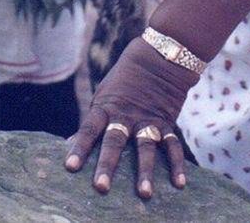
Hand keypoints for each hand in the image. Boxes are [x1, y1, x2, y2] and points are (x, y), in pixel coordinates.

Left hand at [64, 37, 197, 198]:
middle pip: (115, 141)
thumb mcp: (105, 95)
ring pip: (145, 146)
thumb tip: (71, 143)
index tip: (70, 167)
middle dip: (108, 164)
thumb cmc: (125, 79)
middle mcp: (125, 115)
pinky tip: (178, 183)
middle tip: (101, 187)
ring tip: (144, 193)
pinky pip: (172, 144)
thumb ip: (94, 121)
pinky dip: (177, 164)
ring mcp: (147, 119)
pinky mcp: (166, 121)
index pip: (89, 129)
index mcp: (106, 107)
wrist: (157, 56)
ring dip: (145, 170)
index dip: (79, 147)